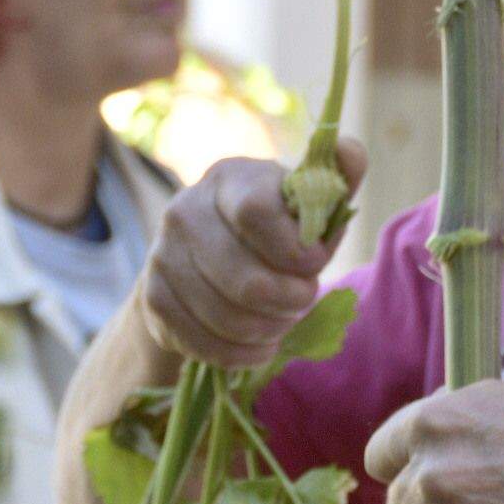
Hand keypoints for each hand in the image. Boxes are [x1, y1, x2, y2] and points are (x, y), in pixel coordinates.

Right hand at [137, 141, 366, 368]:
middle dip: (288, 301)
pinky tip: (259, 345)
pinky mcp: (153, 298)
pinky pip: (204, 343)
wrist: (201, 256)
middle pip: (244, 280)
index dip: (295, 250)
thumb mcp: (302, 200)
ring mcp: (162, 256)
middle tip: (303, 300)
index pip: (256, 213)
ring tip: (283, 322)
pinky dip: (241, 354)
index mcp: (228, 179)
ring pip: (226, 318)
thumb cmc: (269, 228)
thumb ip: (333, 178)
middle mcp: (184, 210)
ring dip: (269, 330)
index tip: (314, 263)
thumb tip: (349, 149)